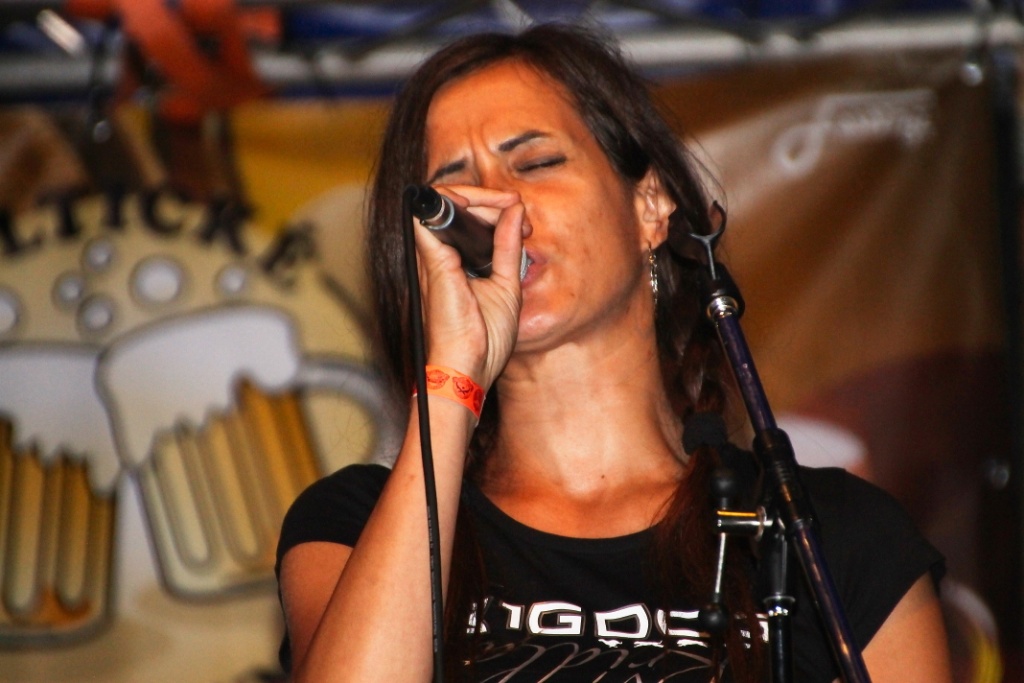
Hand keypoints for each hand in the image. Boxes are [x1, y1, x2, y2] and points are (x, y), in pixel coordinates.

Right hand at [412, 185, 527, 389]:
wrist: (470, 367)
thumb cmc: (485, 338)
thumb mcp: (507, 284)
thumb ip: (508, 246)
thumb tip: (515, 211)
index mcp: (456, 263)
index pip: (464, 218)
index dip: (493, 208)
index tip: (523, 222)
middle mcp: (440, 256)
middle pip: (456, 205)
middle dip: (491, 198)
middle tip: (518, 211)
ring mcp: (434, 257)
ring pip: (445, 202)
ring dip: (480, 197)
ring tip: (509, 208)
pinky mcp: (433, 261)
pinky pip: (434, 215)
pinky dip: (460, 201)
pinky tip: (488, 209)